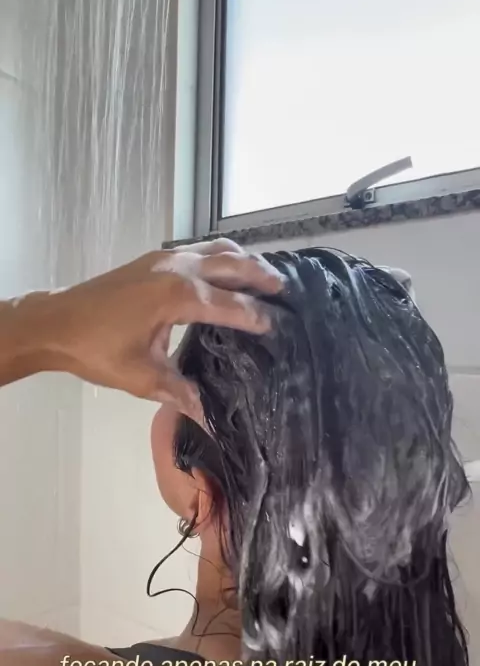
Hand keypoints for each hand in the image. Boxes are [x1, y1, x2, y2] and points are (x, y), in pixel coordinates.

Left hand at [44, 239, 283, 416]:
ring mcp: (164, 258)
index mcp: (178, 297)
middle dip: (259, 275)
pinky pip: (197, 249)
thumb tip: (207, 417)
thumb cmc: (98, 350)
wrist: (56, 323)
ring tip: (264, 274)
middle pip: (230, 264)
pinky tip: (224, 272)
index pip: (229, 305)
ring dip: (241, 260)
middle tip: (285, 288)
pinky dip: (219, 256)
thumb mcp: (142, 377)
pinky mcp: (153, 259)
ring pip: (214, 249)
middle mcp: (177, 270)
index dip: (255, 316)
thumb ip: (179, 392)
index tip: (277, 327)